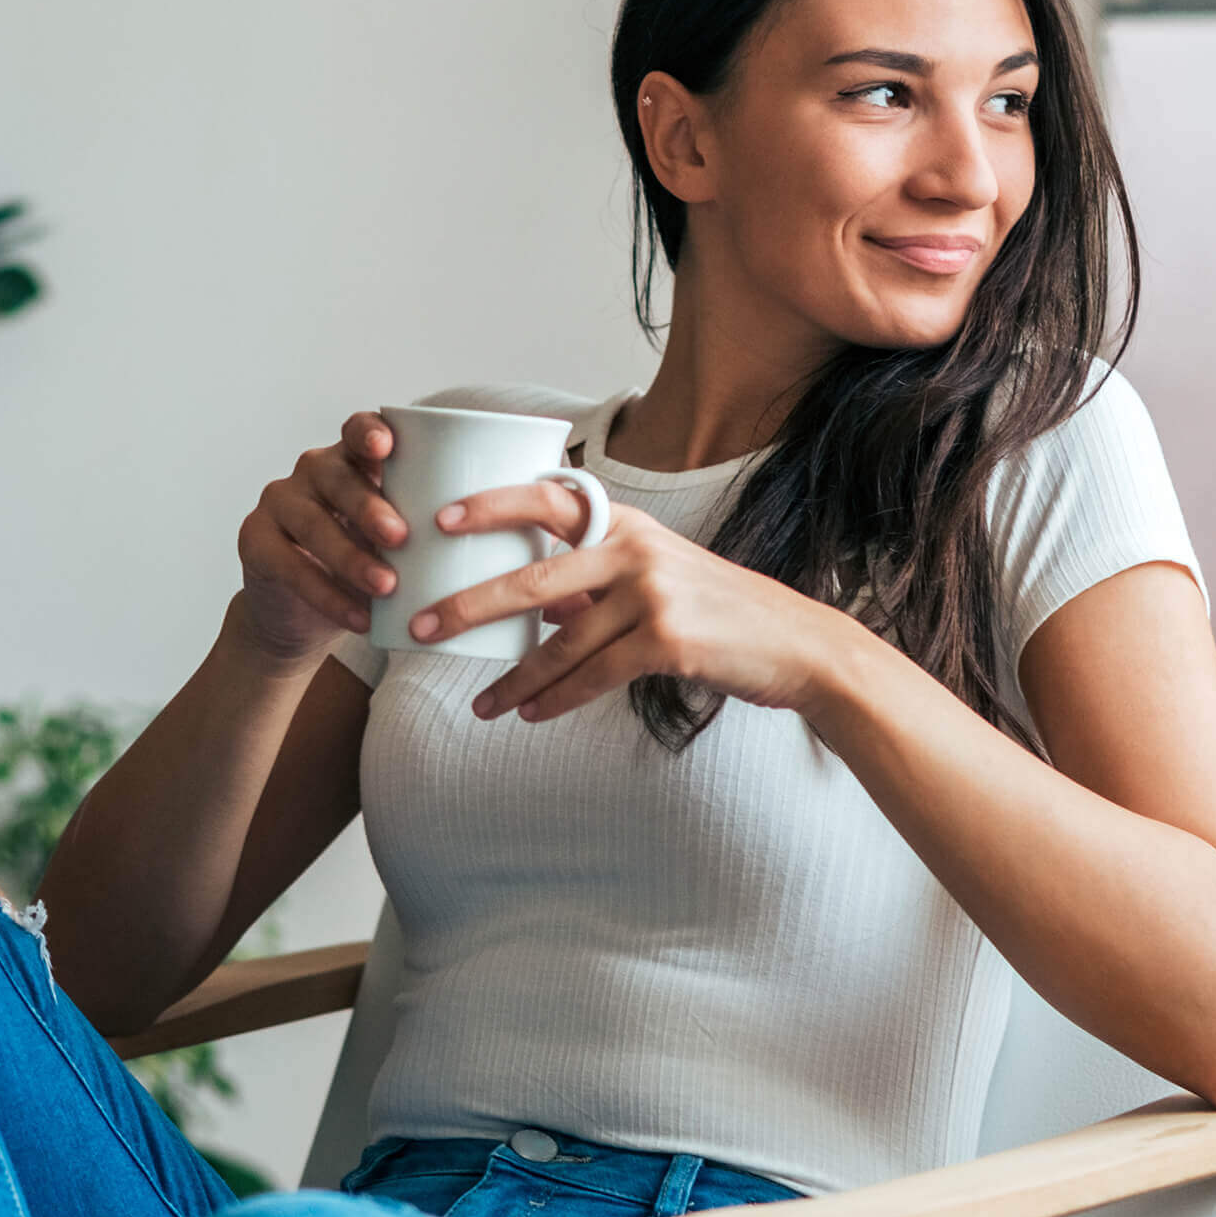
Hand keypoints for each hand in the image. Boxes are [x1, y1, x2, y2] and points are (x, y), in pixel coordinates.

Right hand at [232, 410, 408, 663]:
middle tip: (401, 537)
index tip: (387, 447)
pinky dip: (326, 594)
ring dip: (351, 556)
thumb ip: (423, 529)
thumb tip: (488, 541)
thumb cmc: (364, 569)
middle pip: (337, 476)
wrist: (303, 617)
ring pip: (312, 522)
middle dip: (369, 506)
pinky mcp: (254, 539)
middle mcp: (312, 472)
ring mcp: (279, 502)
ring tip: (386, 587)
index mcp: (352, 460)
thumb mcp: (395, 546)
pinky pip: (289, 565)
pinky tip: (357, 618)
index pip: (357, 432)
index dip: (369, 433)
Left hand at [402, 484, 855, 721]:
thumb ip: (598, 582)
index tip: (440, 519)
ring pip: (559, 643)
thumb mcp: (659, 575)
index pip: (548, 501)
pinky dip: (556, 699)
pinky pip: (592, 675)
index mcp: (627, 524)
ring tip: (480, 705)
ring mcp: (651, 594)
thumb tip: (535, 608)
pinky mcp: (666, 641)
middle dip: (468, 605)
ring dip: (512, 680)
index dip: (492, 506)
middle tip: (420, 624)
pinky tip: (530, 715)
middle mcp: (635, 550)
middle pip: (533, 578)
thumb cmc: (720, 610)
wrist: (795, 644)